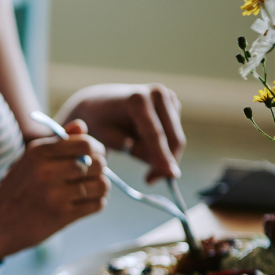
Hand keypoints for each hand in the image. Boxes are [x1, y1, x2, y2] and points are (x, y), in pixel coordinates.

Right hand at [0, 121, 108, 258]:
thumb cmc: (14, 191)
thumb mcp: (28, 161)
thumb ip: (56, 143)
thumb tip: (81, 126)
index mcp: (38, 152)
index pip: (85, 143)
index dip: (97, 149)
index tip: (94, 156)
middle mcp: (47, 171)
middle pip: (97, 163)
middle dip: (100, 169)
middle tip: (92, 176)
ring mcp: (55, 194)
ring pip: (101, 185)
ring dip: (100, 188)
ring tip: (90, 190)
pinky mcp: (62, 216)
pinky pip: (96, 205)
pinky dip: (96, 203)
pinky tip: (84, 204)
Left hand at [58, 84, 185, 183]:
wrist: (98, 104)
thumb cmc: (100, 123)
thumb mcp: (111, 140)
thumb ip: (137, 151)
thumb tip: (166, 168)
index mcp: (137, 99)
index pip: (155, 134)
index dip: (163, 157)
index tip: (170, 176)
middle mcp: (157, 94)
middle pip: (172, 137)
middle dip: (166, 162)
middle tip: (150, 181)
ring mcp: (168, 97)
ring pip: (175, 137)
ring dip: (164, 156)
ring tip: (139, 161)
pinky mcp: (173, 103)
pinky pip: (173, 134)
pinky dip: (163, 147)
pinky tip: (143, 145)